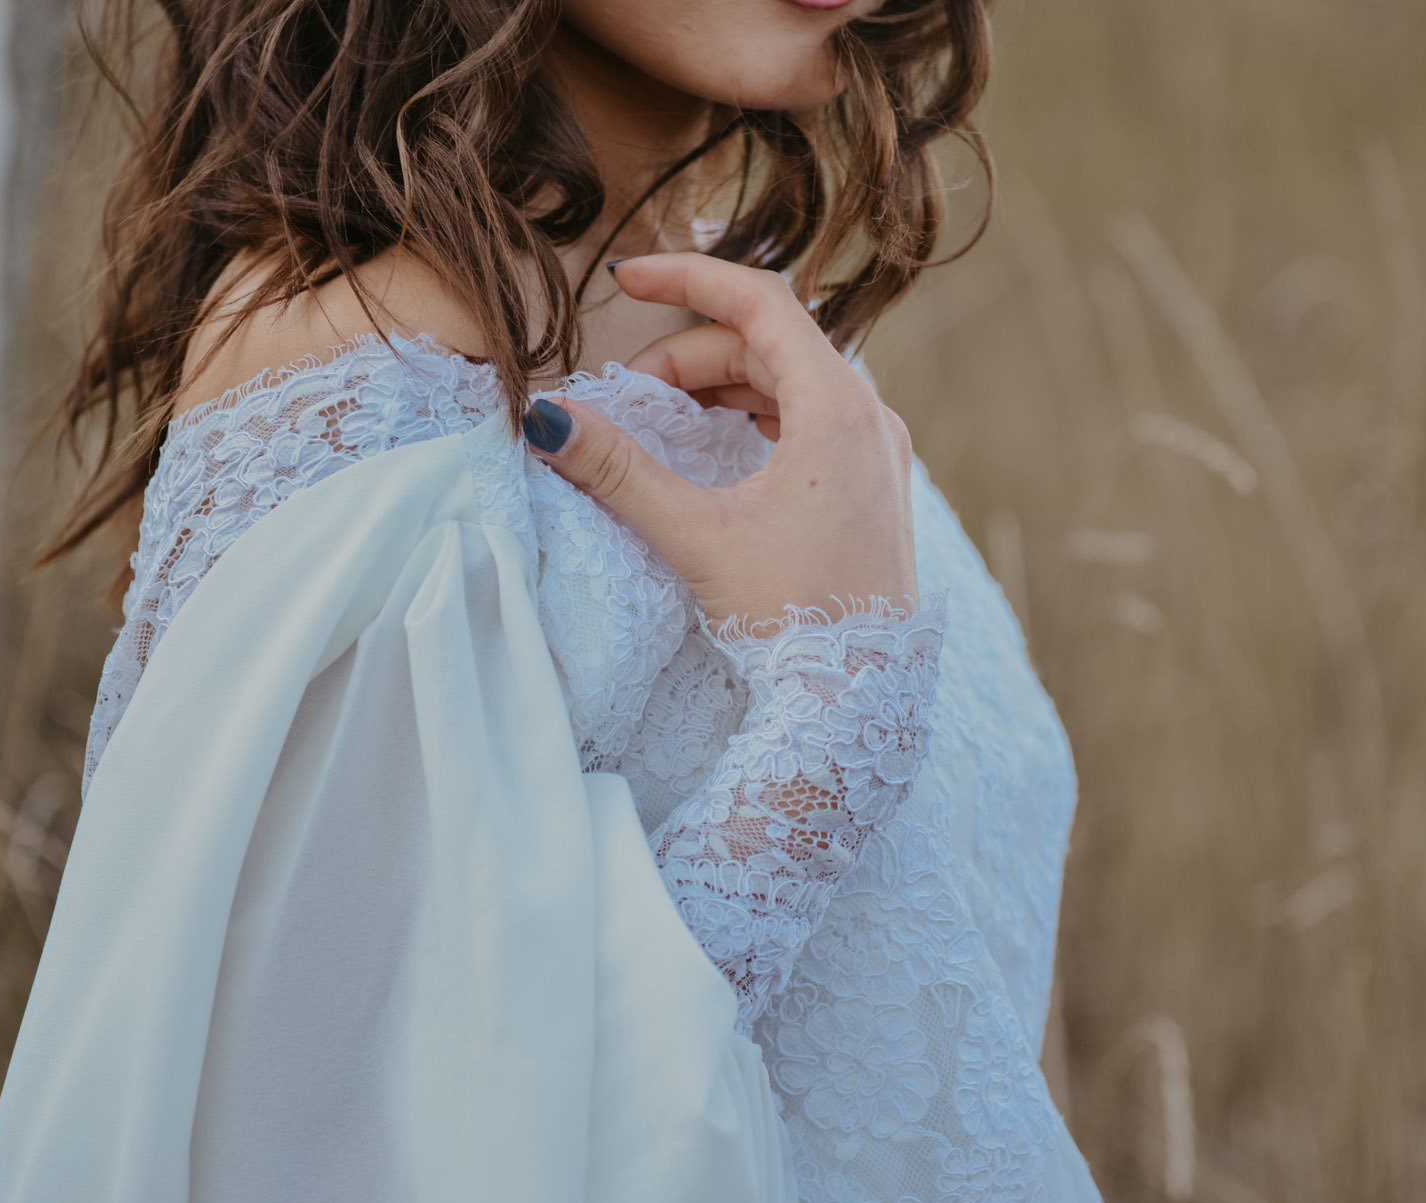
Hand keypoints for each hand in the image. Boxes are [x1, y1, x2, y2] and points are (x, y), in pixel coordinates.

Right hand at [520, 252, 918, 631]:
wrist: (858, 700)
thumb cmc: (791, 615)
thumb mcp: (696, 535)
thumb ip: (618, 470)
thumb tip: (546, 419)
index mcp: (839, 409)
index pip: (761, 301)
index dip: (688, 279)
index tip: (627, 279)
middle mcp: (870, 418)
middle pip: (770, 345)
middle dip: (691, 355)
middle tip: (630, 395)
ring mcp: (879, 454)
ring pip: (792, 382)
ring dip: (722, 386)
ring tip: (664, 419)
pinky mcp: (875, 488)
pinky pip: (811, 420)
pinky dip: (756, 416)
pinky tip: (716, 448)